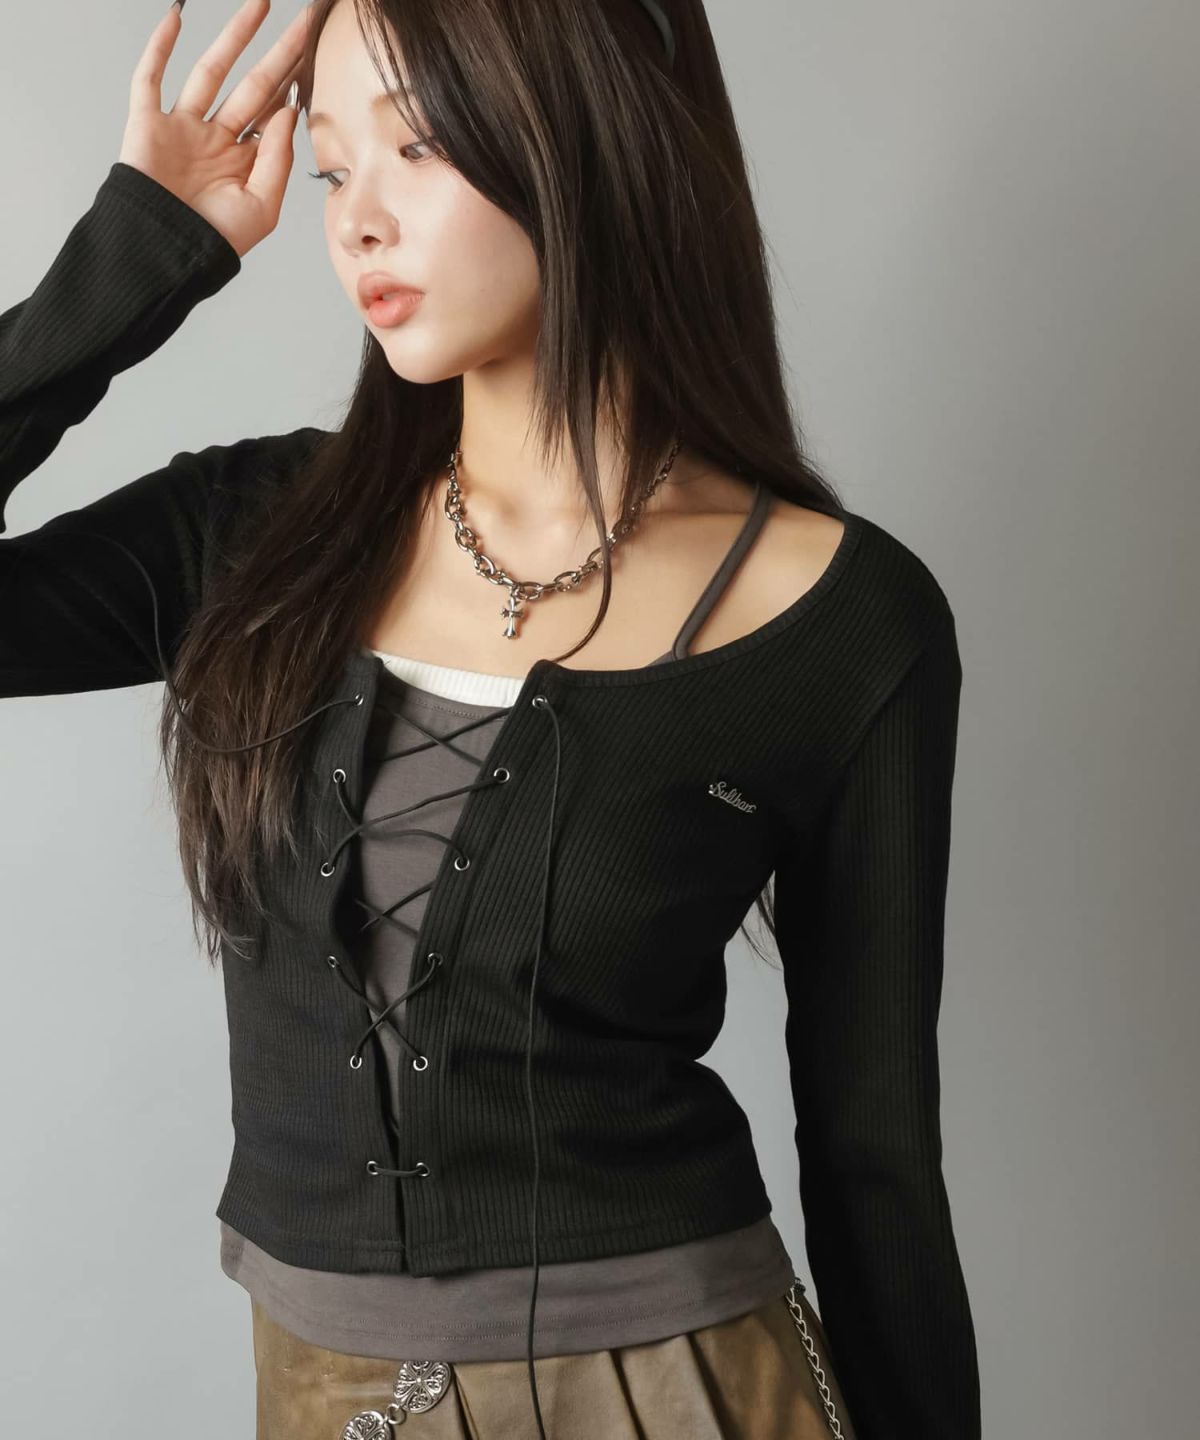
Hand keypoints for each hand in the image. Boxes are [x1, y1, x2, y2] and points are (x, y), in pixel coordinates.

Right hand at [118, 0, 315, 259]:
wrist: (164, 254)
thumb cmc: (213, 242)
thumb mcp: (262, 206)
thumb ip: (278, 158)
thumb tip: (289, 111)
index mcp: (244, 162)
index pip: (275, 114)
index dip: (295, 85)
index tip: (316, 55)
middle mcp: (216, 140)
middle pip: (253, 85)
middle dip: (279, 52)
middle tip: (304, 20)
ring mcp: (183, 128)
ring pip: (211, 71)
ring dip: (234, 37)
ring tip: (260, 6)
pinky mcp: (148, 123)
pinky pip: (151, 77)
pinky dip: (161, 47)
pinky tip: (177, 16)